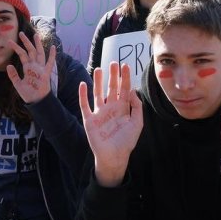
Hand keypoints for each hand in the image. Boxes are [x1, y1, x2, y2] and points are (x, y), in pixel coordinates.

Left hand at [7, 32, 55, 103]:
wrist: (35, 100)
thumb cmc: (28, 93)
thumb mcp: (17, 84)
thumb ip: (13, 75)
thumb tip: (8, 65)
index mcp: (27, 67)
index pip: (22, 55)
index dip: (16, 47)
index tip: (9, 41)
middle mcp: (34, 66)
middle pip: (30, 51)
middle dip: (26, 42)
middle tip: (21, 33)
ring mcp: (41, 68)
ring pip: (39, 54)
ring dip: (37, 45)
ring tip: (35, 35)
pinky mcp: (46, 73)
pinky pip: (49, 63)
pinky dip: (52, 55)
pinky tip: (53, 47)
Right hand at [79, 63, 143, 186]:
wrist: (115, 157)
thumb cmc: (127, 141)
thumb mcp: (137, 123)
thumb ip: (136, 107)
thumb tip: (133, 90)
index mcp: (123, 108)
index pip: (124, 89)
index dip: (125, 78)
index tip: (125, 66)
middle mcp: (111, 108)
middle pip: (111, 88)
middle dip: (113, 76)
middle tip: (113, 62)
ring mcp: (99, 113)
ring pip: (98, 93)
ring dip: (98, 82)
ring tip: (99, 69)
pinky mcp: (90, 120)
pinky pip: (85, 105)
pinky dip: (83, 95)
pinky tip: (83, 84)